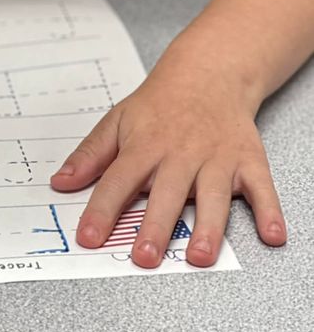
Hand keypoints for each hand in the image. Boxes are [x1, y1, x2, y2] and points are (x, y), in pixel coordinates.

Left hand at [49, 57, 287, 267]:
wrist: (208, 73)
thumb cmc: (159, 104)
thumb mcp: (118, 121)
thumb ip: (90, 155)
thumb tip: (59, 182)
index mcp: (145, 145)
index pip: (118, 180)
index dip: (101, 209)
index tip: (87, 237)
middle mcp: (181, 153)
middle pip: (165, 192)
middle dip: (154, 225)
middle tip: (143, 257)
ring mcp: (216, 157)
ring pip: (212, 195)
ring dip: (207, 227)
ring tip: (197, 256)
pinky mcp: (247, 160)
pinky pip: (261, 188)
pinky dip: (269, 211)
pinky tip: (272, 235)